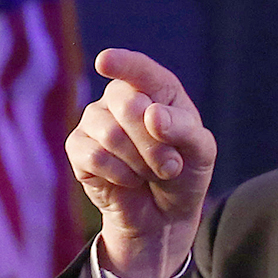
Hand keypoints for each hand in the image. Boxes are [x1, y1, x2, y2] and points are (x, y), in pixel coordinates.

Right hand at [67, 49, 218, 277]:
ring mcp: (95, 121)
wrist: (163, 215)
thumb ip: (183, 127)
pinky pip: (94, 157)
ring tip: (150, 174)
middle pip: (127, 103)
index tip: (105, 62)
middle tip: (170, 166)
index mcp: (153, 88)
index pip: (137, 69)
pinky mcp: (78, 149)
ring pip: (110, 133)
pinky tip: (129, 181)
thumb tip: (151, 114)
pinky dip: (120, 175)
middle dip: (153, 142)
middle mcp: (119, 98)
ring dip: (140, 163)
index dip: (122, 64)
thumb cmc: (183, 173)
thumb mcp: (200, 151)